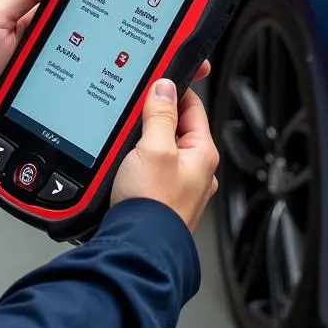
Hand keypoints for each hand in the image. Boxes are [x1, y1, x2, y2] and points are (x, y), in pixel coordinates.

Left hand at [0, 0, 211, 130]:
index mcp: (42, 20)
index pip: (88, 6)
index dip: (118, 2)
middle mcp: (57, 48)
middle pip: (106, 42)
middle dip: (140, 45)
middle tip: (174, 43)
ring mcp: (59, 76)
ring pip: (103, 73)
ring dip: (131, 75)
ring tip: (165, 72)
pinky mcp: (56, 103)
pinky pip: (87, 99)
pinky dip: (109, 102)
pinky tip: (132, 103)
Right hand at [111, 80, 219, 232]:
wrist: (138, 248)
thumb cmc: (153, 205)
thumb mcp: (154, 148)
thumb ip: (160, 114)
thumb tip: (165, 87)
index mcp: (202, 153)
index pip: (193, 107)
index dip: (175, 90)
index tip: (159, 79)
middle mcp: (196, 170)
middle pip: (176, 128)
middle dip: (155, 117)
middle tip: (136, 110)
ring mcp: (179, 186)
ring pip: (163, 149)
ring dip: (145, 141)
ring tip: (127, 138)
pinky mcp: (161, 198)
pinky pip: (152, 169)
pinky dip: (139, 161)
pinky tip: (124, 163)